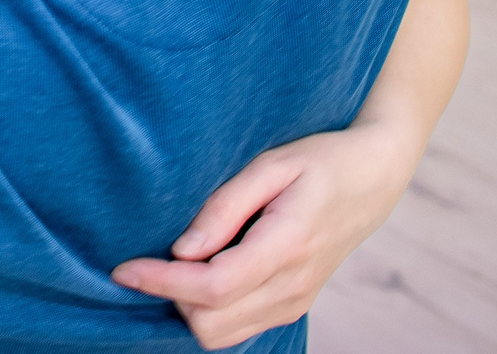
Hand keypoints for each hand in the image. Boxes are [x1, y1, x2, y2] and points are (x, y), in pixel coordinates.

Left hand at [110, 122, 414, 347]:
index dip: (160, 282)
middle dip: (170, 295)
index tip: (123, 268)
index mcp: (287, 247)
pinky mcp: (293, 306)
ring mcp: (295, 303)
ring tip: (173, 263)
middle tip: (150, 256)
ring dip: (187, 307)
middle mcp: (293, 286)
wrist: (373, 181)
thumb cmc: (319, 162)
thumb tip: (183, 249)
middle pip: (210, 322)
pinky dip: (209, 311)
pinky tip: (199, 273)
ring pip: (222, 335)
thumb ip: (225, 207)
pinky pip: (238, 328)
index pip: (211, 287)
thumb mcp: (271, 165)